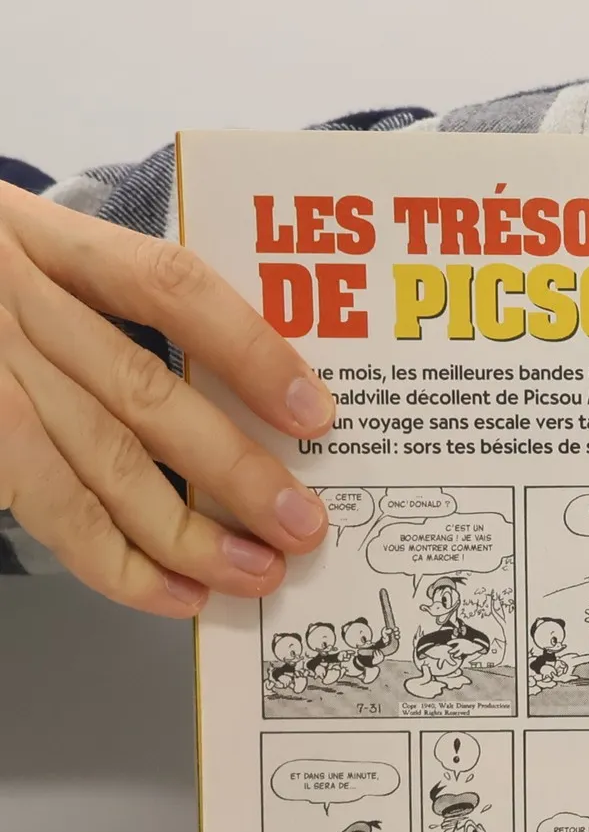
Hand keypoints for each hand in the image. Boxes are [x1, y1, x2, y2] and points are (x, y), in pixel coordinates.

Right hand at [0, 183, 335, 613]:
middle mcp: (9, 298)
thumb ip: (104, 304)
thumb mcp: (18, 260)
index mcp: (39, 239)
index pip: (163, 282)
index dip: (247, 349)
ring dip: (190, 532)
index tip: (314, 412)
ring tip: (254, 573)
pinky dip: (118, 562)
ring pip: (104, 460)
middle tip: (302, 525)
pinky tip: (173, 592)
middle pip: (143, 391)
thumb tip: (233, 398)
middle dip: (236, 469)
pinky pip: (55, 509)